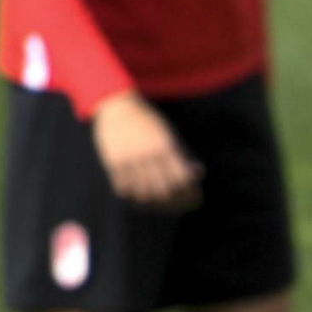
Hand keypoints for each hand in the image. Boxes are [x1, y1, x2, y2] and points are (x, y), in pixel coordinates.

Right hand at [90, 93, 201, 209]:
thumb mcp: (168, 134)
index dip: (189, 193)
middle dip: (173, 203)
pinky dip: (133, 195)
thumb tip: (198, 174)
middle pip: (163, 191)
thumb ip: (182, 155)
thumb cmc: (149, 123)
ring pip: (143, 194)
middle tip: (176, 204)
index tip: (193, 197)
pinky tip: (139, 194)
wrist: (118, 106)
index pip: (181, 179)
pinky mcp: (113, 163)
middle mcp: (147, 153)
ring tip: (158, 201)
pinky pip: (124, 189)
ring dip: (152, 202)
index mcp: (165, 145)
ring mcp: (129, 159)